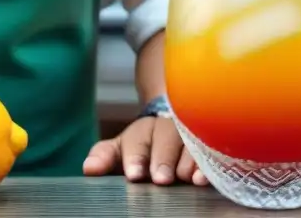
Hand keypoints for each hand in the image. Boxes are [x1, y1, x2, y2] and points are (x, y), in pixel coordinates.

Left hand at [82, 116, 208, 186]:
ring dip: (188, 162)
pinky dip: (209, 164)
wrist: (173, 121)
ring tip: (187, 179)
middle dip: (163, 159)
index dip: (135, 158)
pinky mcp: (209, 143)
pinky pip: (212, 150)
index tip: (134, 175)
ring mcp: (191, 134)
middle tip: (160, 179)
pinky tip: (205, 178)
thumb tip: (88, 168)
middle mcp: (168, 128)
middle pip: (165, 138)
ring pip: (190, 142)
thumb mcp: (122, 149)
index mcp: (143, 131)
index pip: (136, 142)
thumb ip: (104, 157)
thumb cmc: (143, 145)